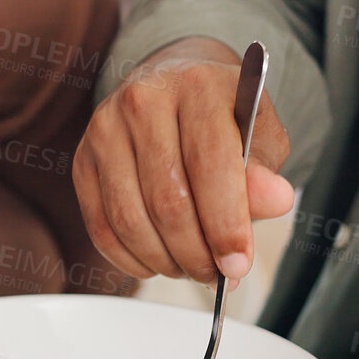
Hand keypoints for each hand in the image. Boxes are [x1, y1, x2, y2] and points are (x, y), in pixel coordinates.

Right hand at [73, 37, 293, 285]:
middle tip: (217, 275)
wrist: (174, 86)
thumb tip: (275, 201)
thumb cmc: (222, 117)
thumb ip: (264, 171)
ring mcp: (106, 128)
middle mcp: (144, 100)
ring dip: (164, 260)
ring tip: (191, 268)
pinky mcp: (83, 158)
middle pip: (167, 199)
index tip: (239, 264)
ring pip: (130, 218)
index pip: (209, 164)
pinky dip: (130, 258)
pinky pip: (101, 225)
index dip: (226, 224)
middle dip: (196, 253)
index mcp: (198, 84)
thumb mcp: (260, 135)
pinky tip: (157, 261)